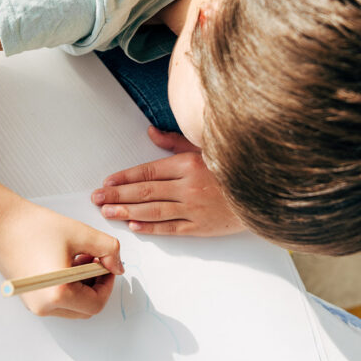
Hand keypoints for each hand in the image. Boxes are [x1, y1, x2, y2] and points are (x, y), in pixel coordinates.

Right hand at [0, 199, 123, 318]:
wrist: (0, 223)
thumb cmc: (32, 227)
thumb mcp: (80, 233)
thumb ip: (108, 250)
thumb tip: (118, 266)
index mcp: (58, 293)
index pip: (97, 302)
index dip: (108, 283)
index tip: (108, 266)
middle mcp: (44, 305)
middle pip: (85, 308)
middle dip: (96, 285)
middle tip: (96, 260)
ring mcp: (34, 304)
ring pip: (73, 305)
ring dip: (84, 285)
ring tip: (80, 257)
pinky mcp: (29, 297)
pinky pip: (58, 300)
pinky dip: (69, 286)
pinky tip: (67, 262)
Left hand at [91, 126, 243, 236]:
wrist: (264, 192)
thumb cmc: (232, 167)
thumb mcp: (205, 148)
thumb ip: (175, 141)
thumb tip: (150, 131)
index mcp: (188, 164)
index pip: (147, 171)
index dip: (124, 177)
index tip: (106, 182)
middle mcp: (188, 186)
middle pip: (144, 192)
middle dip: (117, 195)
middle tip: (97, 199)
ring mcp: (194, 208)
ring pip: (153, 211)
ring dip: (127, 211)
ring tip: (108, 212)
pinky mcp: (201, 227)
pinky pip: (171, 228)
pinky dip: (151, 228)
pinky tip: (133, 226)